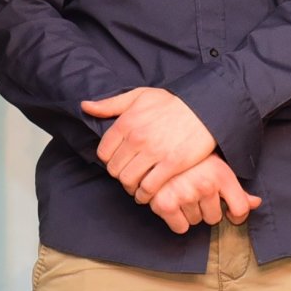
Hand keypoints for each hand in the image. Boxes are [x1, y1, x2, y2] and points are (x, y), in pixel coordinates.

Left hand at [82, 87, 217, 201]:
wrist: (205, 108)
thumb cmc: (172, 102)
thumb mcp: (139, 95)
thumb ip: (111, 104)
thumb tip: (85, 106)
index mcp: (126, 122)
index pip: (104, 153)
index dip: (110, 161)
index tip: (119, 162)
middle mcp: (137, 138)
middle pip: (115, 170)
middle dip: (120, 175)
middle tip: (129, 176)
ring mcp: (154, 152)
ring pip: (129, 181)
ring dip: (131, 188)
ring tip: (137, 187)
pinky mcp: (171, 164)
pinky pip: (149, 187)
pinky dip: (145, 195)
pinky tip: (148, 194)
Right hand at [147, 155, 261, 233]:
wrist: (157, 146)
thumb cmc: (189, 158)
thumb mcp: (216, 166)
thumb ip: (236, 189)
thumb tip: (256, 203)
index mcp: (221, 173)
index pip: (240, 209)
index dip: (237, 215)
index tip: (229, 212)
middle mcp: (205, 185)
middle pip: (214, 218)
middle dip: (206, 209)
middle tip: (195, 191)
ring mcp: (185, 195)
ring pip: (196, 222)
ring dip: (190, 212)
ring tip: (182, 192)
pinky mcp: (166, 204)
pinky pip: (180, 227)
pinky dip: (176, 220)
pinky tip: (172, 202)